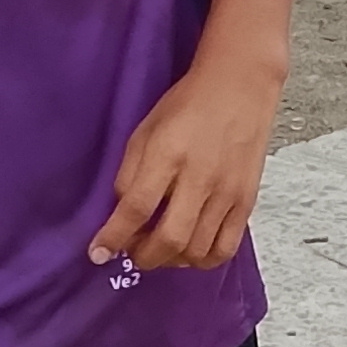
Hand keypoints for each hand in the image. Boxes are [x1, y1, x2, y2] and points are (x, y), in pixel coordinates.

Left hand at [89, 44, 285, 269]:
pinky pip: (225, 248)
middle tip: (132, 252)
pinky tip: (189, 250)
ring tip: (160, 248)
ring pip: (196, 251)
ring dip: (171, 260)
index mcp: (167, 154)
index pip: (136, 207)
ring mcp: (227, 192)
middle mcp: (199, 177)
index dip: (114, 237)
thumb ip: (130, 173)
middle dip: (143, 256)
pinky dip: (202, 260)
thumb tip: (120, 214)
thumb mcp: (145, 130)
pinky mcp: (247, 201)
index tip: (98, 252)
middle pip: (169, 239)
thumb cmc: (188, 104)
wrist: (240, 86)